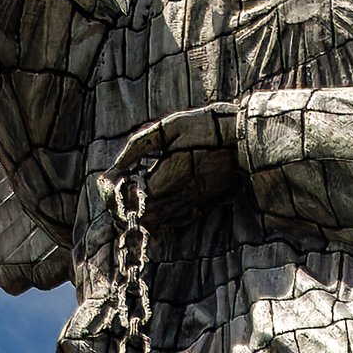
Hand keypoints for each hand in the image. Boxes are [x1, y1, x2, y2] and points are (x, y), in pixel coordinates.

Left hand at [114, 106, 240, 217]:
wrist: (246, 140)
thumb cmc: (206, 129)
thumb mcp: (167, 129)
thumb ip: (138, 148)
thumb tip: (114, 167)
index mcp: (166, 180)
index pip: (130, 202)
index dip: (114, 197)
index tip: (106, 184)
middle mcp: (177, 198)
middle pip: (140, 218)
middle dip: (123, 211)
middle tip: (114, 195)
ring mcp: (190, 203)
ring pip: (157, 224)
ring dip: (140, 216)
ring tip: (128, 202)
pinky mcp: (201, 204)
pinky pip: (174, 220)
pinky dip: (159, 219)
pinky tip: (153, 209)